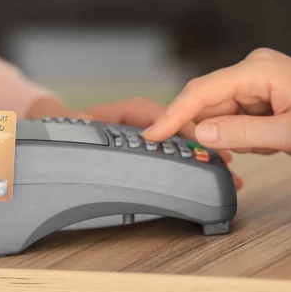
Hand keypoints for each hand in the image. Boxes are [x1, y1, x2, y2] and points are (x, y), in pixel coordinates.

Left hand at [25, 95, 241, 189]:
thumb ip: (76, 125)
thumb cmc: (67, 132)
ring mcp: (147, 139)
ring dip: (203, 157)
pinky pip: (176, 158)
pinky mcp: (150, 154)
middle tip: (225, 162)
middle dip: (201, 144)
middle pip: (175, 129)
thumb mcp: (68, 129)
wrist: (62, 140)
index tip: (196, 139)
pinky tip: (211, 178)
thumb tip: (80, 118)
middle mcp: (139, 123)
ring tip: (228, 175)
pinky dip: (194, 166)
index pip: (152, 113)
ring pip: (180, 145)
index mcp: (123, 113)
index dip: (175, 124)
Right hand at [142, 48, 290, 157]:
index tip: (154, 133)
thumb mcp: (288, 133)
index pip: (203, 90)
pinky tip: (265, 139)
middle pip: (206, 101)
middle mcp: (251, 69)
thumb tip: (199, 133)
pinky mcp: (256, 91)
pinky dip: (240, 133)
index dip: (174, 113)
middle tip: (219, 152)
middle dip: (207, 129)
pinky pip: (232, 114)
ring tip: (264, 145)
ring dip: (229, 135)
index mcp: (258, 70)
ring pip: (217, 111)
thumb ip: (241, 133)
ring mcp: (253, 79)